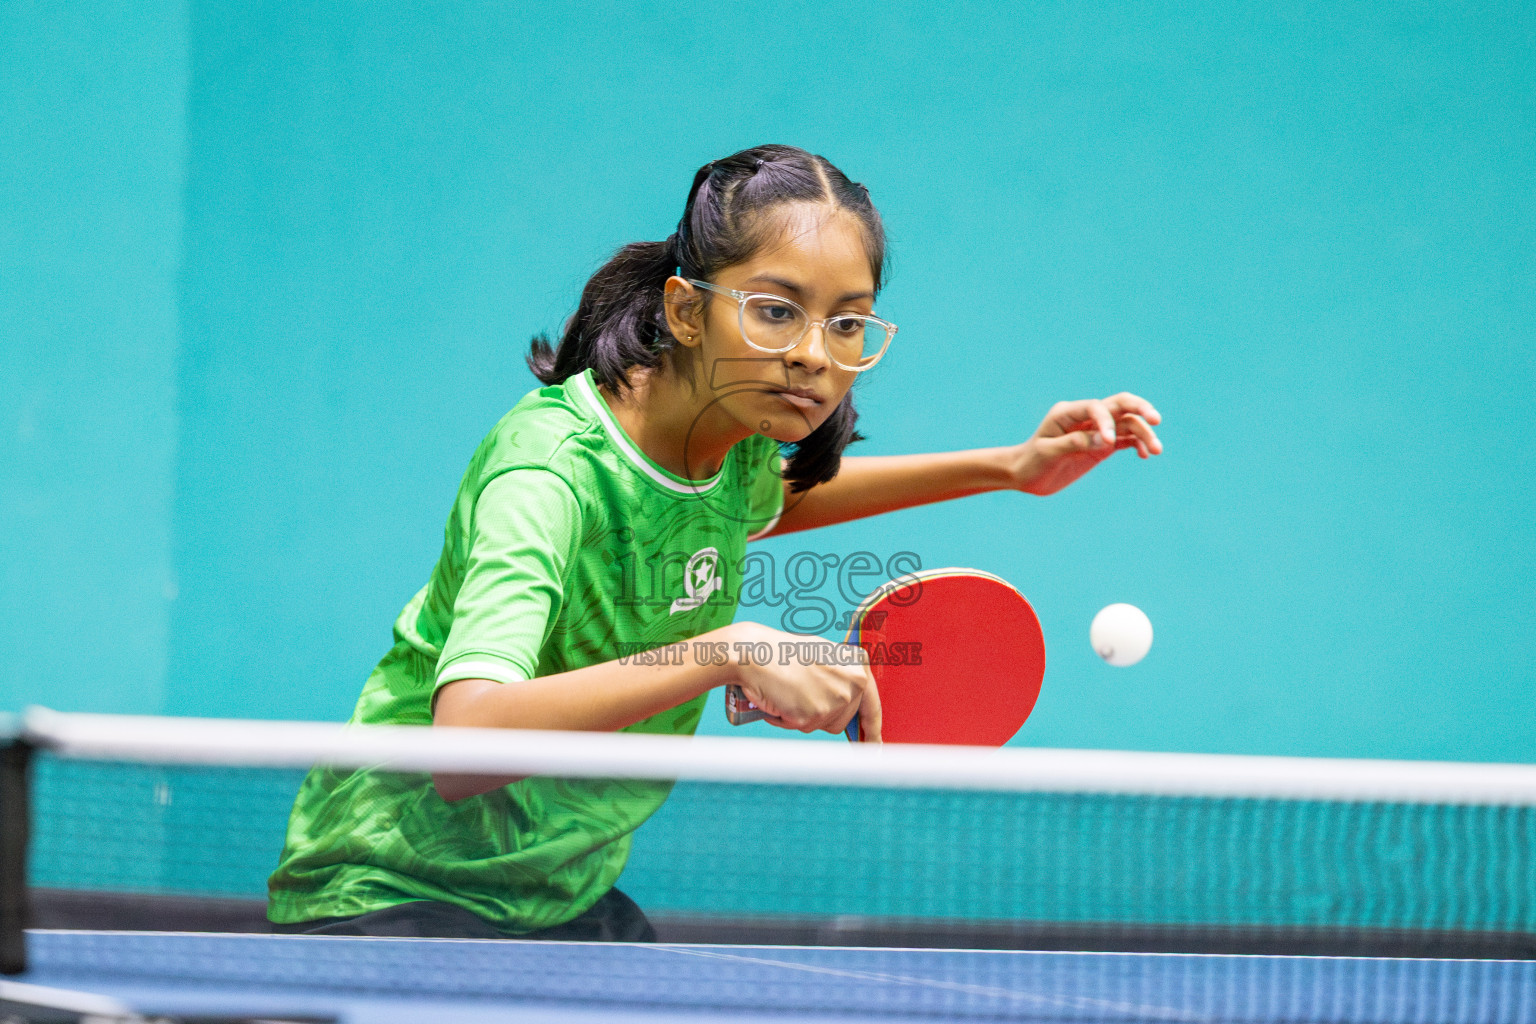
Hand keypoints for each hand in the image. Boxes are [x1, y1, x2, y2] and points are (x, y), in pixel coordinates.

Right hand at [725, 622, 881, 741]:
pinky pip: (800, 727)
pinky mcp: (814, 715)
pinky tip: (780, 698)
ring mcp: (835, 700)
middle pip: (843, 720)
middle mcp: (853, 683)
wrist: (755, 653)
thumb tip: (846, 701)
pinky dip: (787, 718)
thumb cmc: (782, 653)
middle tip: (800, 693)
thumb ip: (839, 677)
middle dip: (821, 714)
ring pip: (822, 726)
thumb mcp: (822, 658)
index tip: (874, 745)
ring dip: (803, 716)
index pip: (871, 705)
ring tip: (789, 692)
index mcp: (857, 666)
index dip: (872, 729)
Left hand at [1011, 393, 1162, 495]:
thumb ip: (1075, 443)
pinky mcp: (1101, 445)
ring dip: (1144, 434)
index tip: (1107, 443)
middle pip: (1119, 405)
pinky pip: (1125, 440)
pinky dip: (1137, 445)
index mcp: (1068, 412)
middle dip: (1140, 409)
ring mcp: (1095, 430)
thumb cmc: (1032, 460)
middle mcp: (1085, 417)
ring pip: (1126, 424)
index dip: (1106, 422)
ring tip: (1157, 450)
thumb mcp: (1048, 453)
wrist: (1025, 474)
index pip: (1096, 407)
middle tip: (1156, 419)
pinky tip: (1146, 455)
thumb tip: (1105, 440)